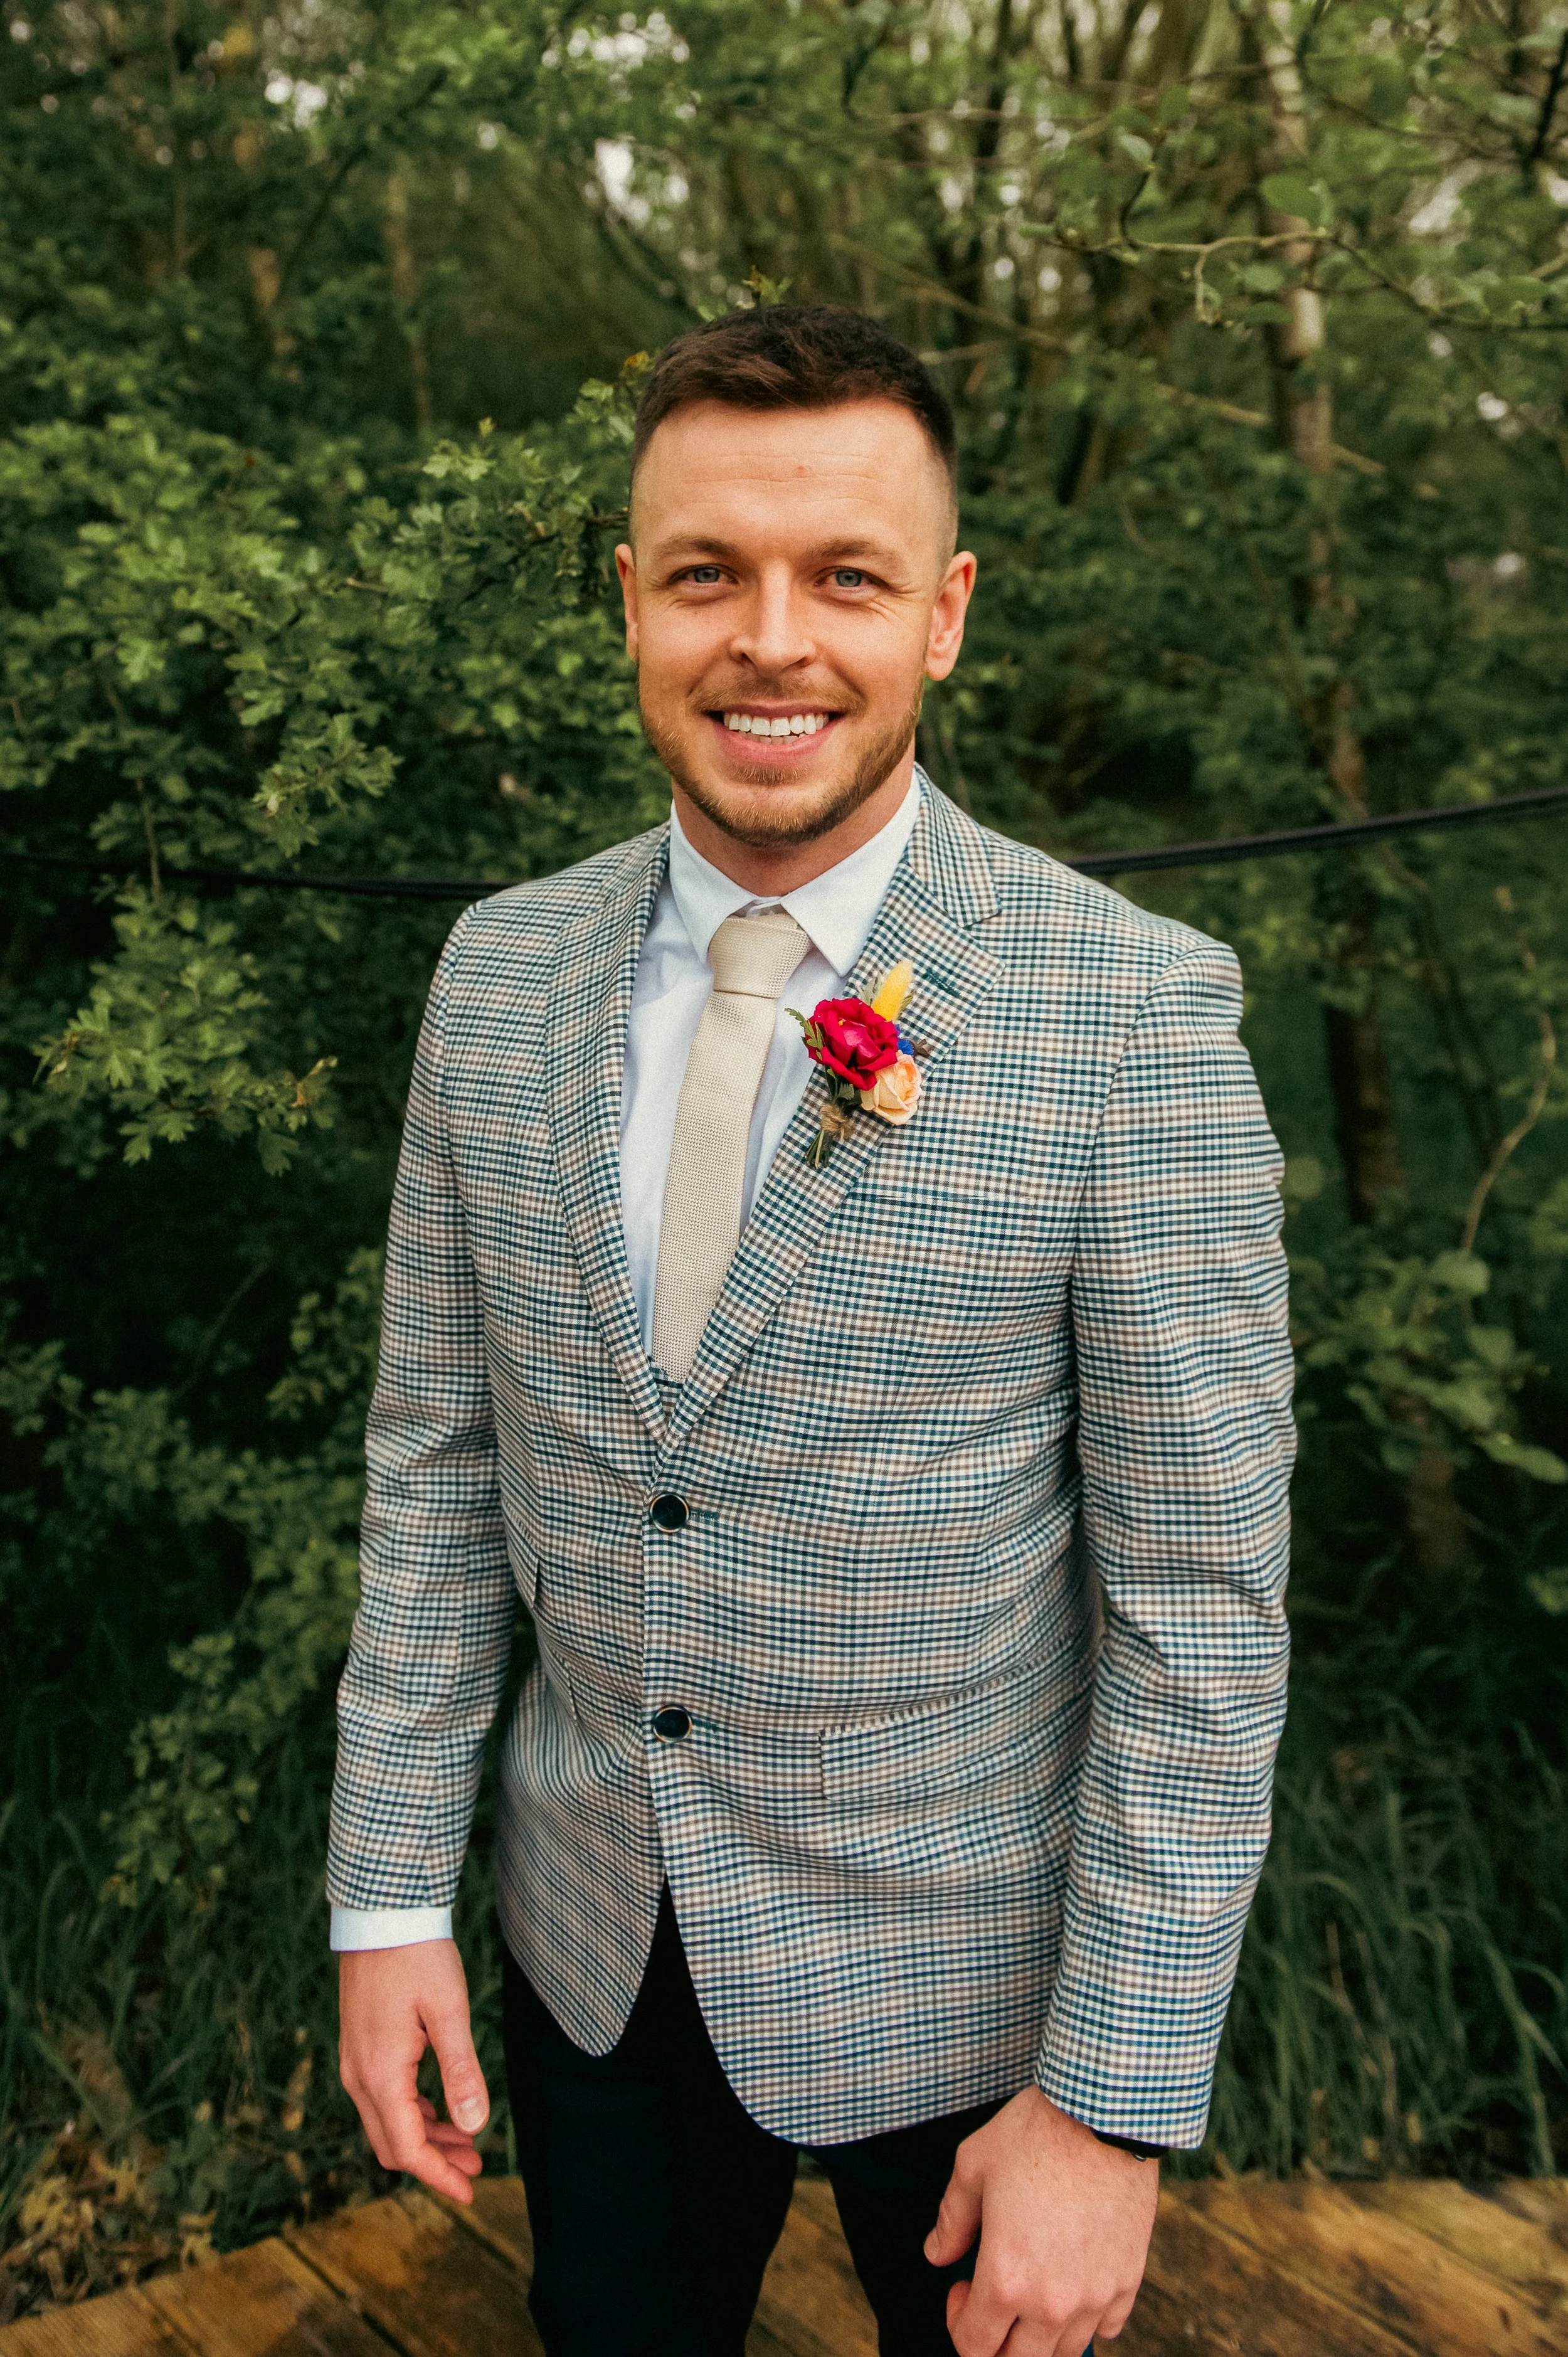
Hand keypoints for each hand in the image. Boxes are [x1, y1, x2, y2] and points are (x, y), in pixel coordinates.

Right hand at [338, 1938, 489, 2203]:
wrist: (381, 1913)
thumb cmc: (418, 1956)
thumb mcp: (449, 2012)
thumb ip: (462, 2070)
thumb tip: (475, 2126)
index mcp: (380, 2074)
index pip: (408, 2148)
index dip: (439, 2175)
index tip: (470, 2191)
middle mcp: (358, 2075)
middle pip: (393, 2143)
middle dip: (434, 2162)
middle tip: (476, 2167)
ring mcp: (355, 2061)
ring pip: (387, 2121)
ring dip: (425, 2137)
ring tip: (468, 2142)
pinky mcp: (360, 2046)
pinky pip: (382, 2097)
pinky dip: (412, 2113)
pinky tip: (441, 2108)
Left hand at [924, 2086, 1158, 2356]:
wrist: (1103, 2111)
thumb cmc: (1032, 2133)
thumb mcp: (973, 2166)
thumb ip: (951, 2220)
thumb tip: (936, 2255)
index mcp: (1005, 2278)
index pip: (974, 2348)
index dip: (957, 2324)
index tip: (959, 2288)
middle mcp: (1052, 2302)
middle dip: (996, 2342)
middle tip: (991, 2299)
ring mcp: (1096, 2296)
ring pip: (1065, 2352)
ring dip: (1040, 2334)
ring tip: (1032, 2290)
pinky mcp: (1129, 2279)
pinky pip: (1108, 2327)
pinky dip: (1088, 2319)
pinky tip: (1074, 2283)